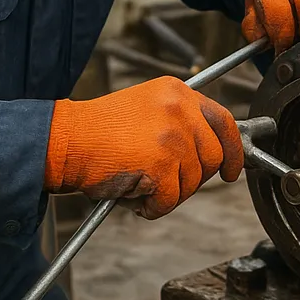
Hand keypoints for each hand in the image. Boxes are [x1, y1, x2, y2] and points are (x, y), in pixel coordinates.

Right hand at [44, 77, 243, 219]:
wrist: (65, 140)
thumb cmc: (99, 132)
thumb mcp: (147, 109)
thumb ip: (180, 122)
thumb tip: (211, 153)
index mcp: (178, 92)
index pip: (224, 121)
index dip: (234, 150)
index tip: (233, 170)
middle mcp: (180, 109)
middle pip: (213, 157)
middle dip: (194, 179)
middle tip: (168, 184)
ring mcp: (173, 136)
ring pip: (193, 181)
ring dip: (170, 193)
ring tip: (140, 185)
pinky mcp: (161, 164)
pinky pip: (171, 199)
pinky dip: (153, 207)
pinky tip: (133, 196)